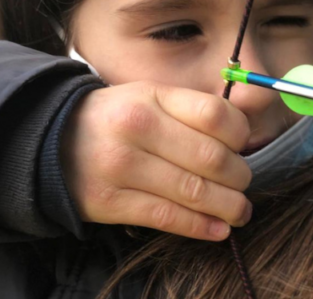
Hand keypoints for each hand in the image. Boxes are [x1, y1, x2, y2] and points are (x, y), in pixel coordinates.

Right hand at [60, 81, 251, 240]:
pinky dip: (200, 226)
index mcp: (154, 97)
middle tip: (244, 183)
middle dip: (239, 177)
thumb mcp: (152, 98)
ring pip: (194, 191)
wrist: (52, 140)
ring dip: (228, 206)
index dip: (241, 135)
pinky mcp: (110, 202)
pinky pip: (167, 217)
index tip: (244, 147)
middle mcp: (138, 128)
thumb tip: (246, 127)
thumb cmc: (118, 118)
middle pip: (211, 157)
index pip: (215, 114)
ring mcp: (122, 167)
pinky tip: (218, 230)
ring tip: (240, 211)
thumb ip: (195, 110)